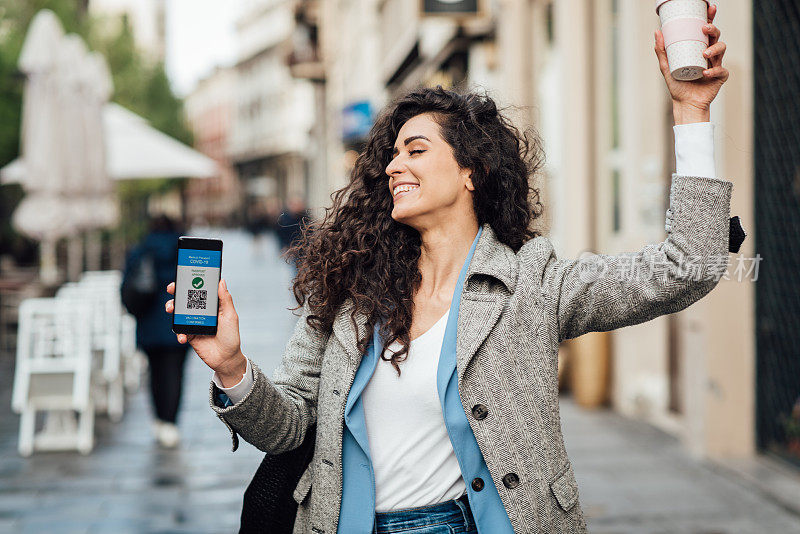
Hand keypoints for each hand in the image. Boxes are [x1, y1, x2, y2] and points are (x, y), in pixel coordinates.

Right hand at [166, 279, 245, 378]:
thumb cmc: (231, 336)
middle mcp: (201, 312)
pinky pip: (179, 330)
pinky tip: (182, 336)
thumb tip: (221, 281)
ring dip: (172, 309)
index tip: (184, 275)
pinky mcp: (189, 334)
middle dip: (177, 292)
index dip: (192, 282)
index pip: (200, 290)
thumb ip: (225, 300)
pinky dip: (178, 333)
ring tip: (171, 309)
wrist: (226, 359)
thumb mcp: (231, 316)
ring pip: (179, 312)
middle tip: (172, 289)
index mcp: (212, 306)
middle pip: (186, 299)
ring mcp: (194, 322)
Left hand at [654, 3, 728, 122]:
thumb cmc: (677, 85)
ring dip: (714, 48)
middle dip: (713, 29)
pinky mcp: (720, 77)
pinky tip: (706, 72)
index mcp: (699, 48)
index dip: (710, 18)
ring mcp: (716, 64)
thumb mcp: (667, 67)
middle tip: (704, 28)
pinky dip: (714, 71)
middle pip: (716, 36)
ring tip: (704, 53)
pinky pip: (721, 70)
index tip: (709, 8)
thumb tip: (657, 32)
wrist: (684, 104)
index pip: (706, 31)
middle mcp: (710, 54)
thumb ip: (662, 51)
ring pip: (722, 49)